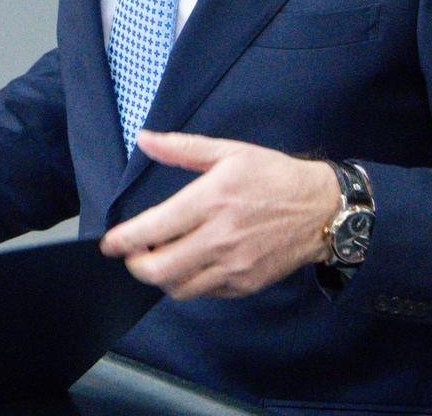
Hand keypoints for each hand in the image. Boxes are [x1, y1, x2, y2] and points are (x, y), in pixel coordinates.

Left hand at [99, 131, 337, 299]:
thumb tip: (144, 139)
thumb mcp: (229, 151)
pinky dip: (188, 282)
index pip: (154, 229)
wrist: (321, 210)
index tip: (109, 243)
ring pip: (178, 288)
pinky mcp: (245, 284)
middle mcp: (220, 238)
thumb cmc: (274, 177)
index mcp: (212, 200)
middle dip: (135, 265)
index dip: (123, 240)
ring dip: (160, 277)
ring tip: (158, 258)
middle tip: (131, 254)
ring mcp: (234, 266)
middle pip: (160, 269)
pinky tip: (189, 263)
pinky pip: (203, 292)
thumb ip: (181, 148)